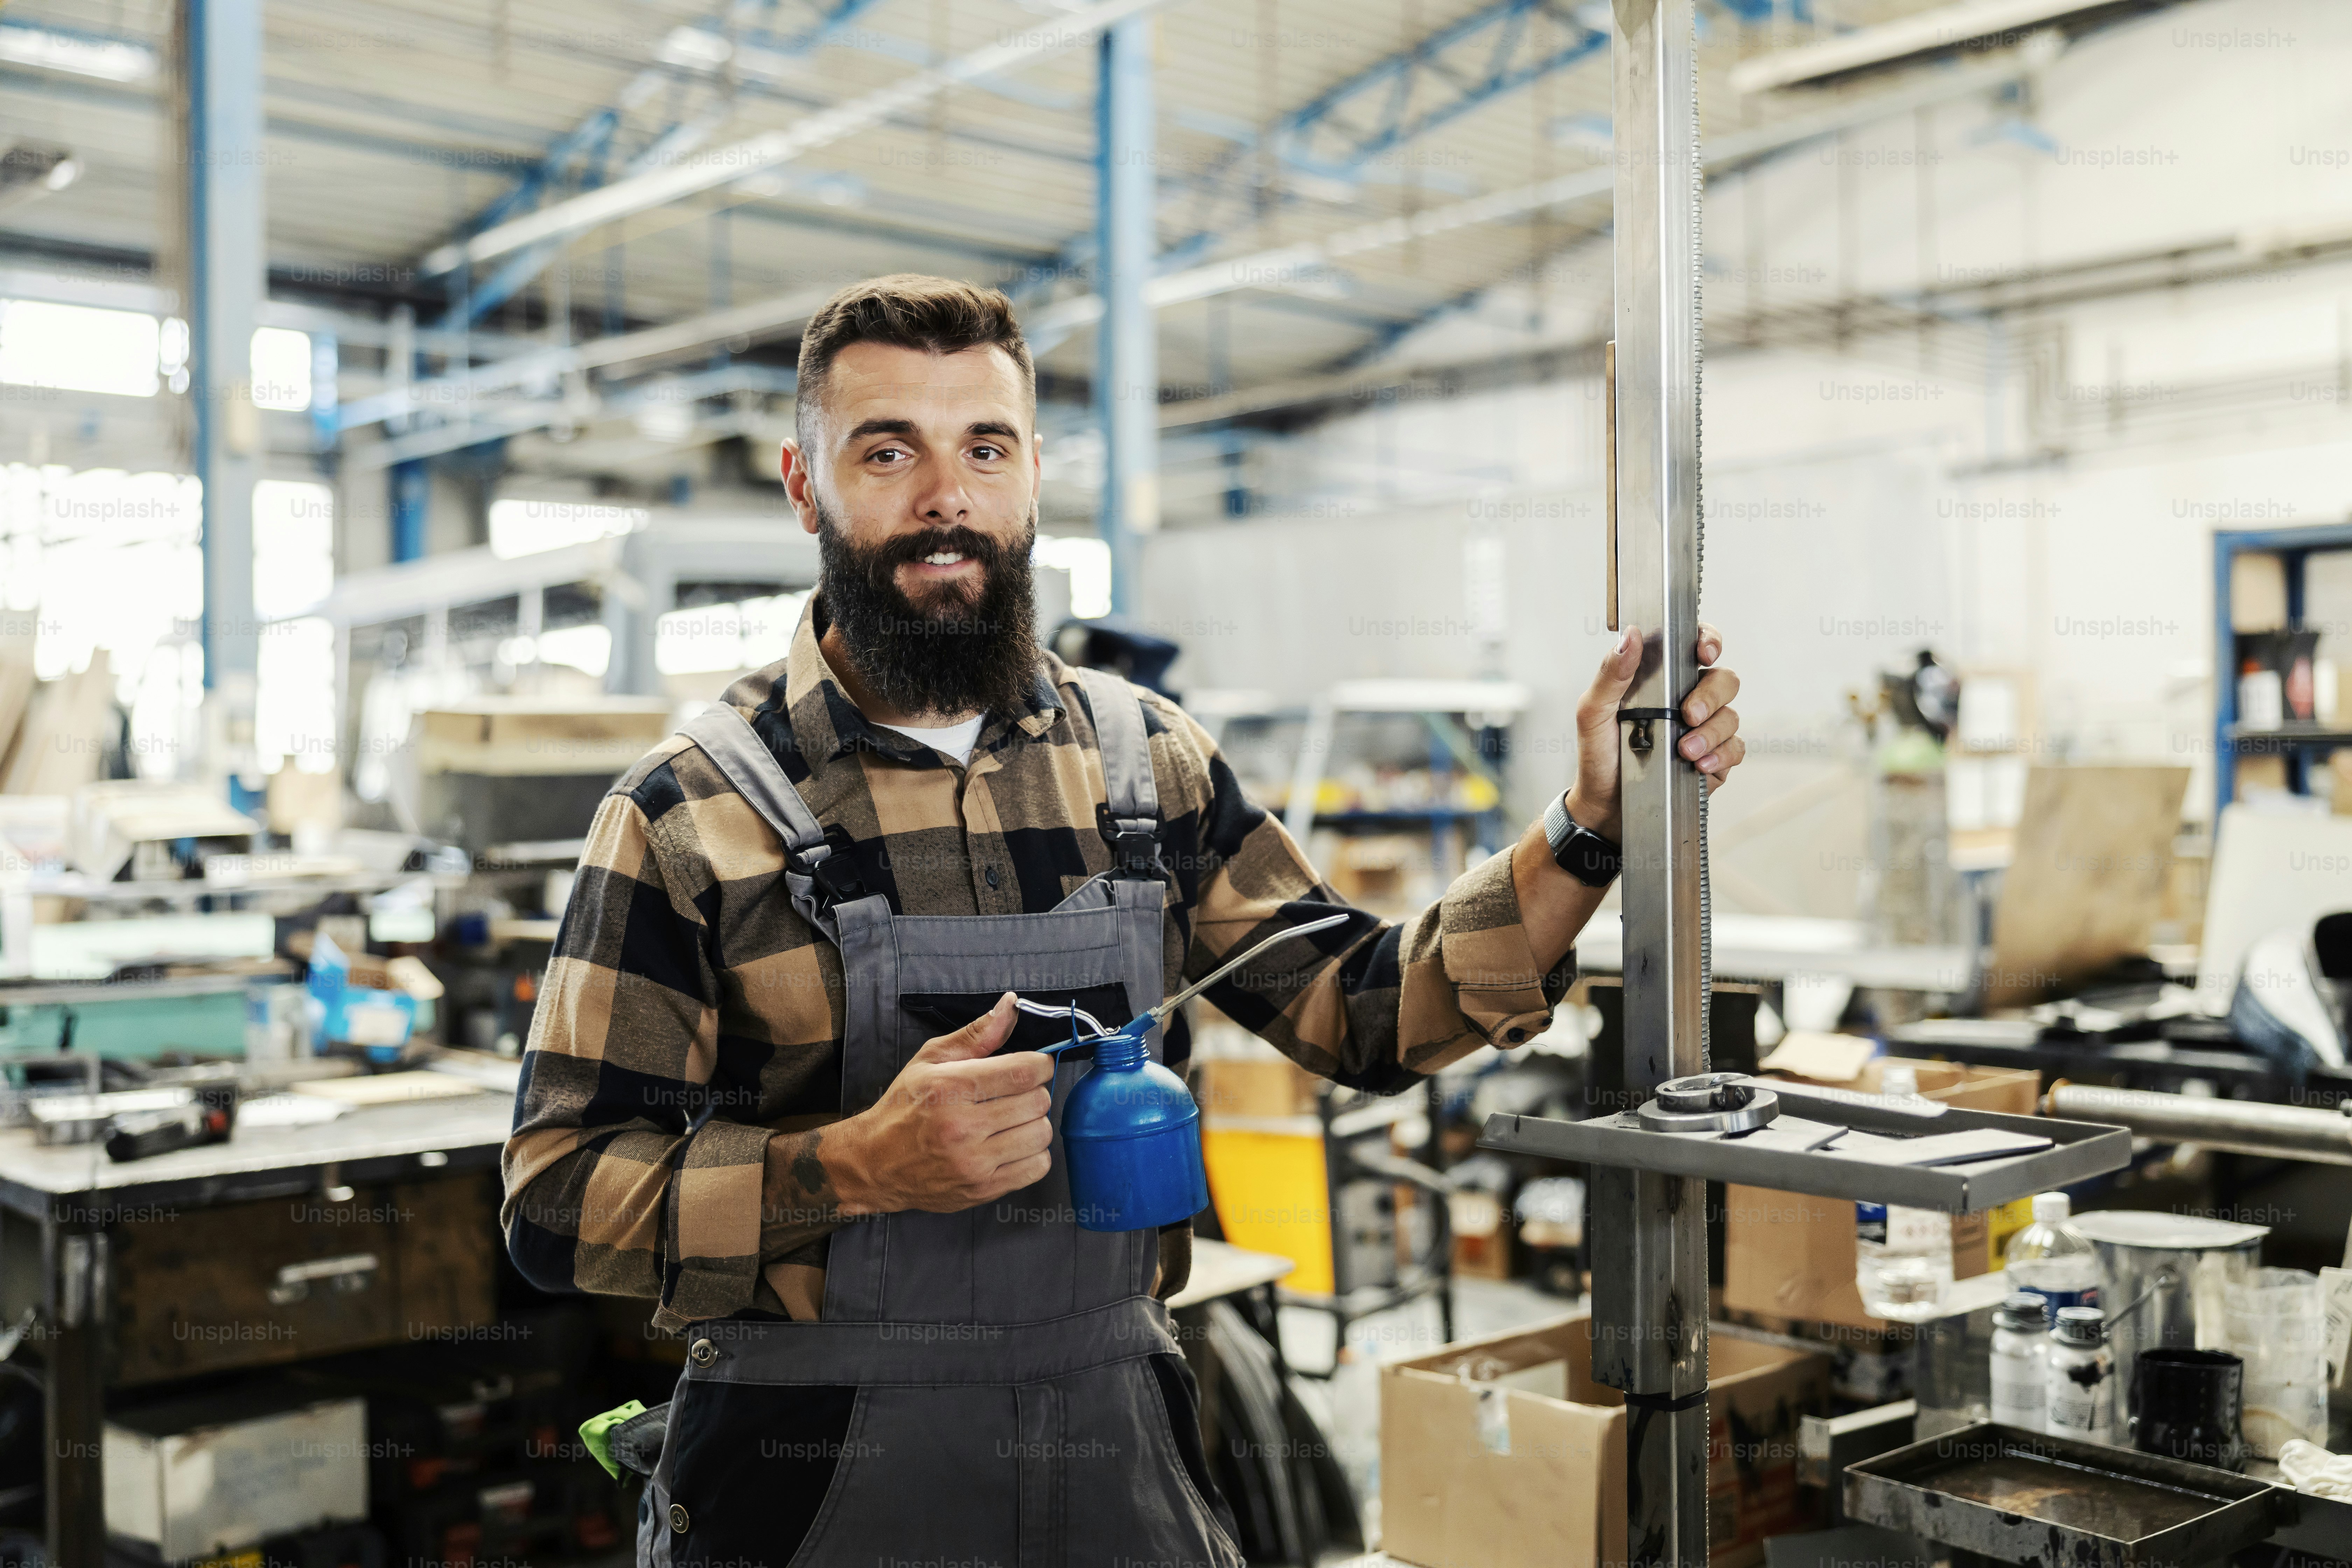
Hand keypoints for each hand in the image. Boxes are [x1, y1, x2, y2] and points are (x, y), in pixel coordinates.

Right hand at [823, 994, 1055, 1214]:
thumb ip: (977, 1034)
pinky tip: (1012, 1145)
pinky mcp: (982, 1190)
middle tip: (1015, 1094)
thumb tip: (1011, 1004)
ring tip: (1013, 1120)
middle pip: (1038, 1102)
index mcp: (951, 1088)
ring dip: (1034, 1123)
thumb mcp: (931, 1059)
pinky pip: (1037, 1168)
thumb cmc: (903, 1107)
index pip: (1024, 1070)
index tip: (1033, 1065)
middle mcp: (963, 1127)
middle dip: (1034, 1092)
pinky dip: (1033, 1154)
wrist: (874, 1164)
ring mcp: (974, 1163)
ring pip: (1041, 1135)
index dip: (1039, 1064)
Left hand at [1565, 624, 1744, 839]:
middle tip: (1688, 714)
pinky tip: (1699, 765)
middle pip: (1724, 680)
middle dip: (1711, 695)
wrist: (1604, 806)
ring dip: (1711, 732)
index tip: (1705, 653)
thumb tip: (1630, 635)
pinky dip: (1721, 755)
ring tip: (1684, 751)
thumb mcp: (1594, 713)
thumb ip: (1612, 674)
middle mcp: (1688, 700)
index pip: (1695, 647)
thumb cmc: (1598, 756)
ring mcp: (1704, 730)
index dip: (1709, 641)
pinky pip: (1735, 749)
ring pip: (1731, 716)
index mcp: (1661, 680)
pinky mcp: (1714, 759)